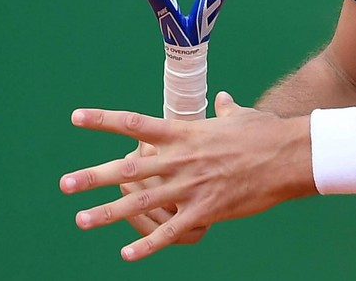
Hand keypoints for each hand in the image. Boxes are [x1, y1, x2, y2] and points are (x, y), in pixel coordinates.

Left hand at [60, 91, 315, 260]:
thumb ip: (226, 109)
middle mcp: (181, 159)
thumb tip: (223, 99)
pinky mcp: (206, 209)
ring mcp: (191, 186)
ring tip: (80, 220)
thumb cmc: (267, 132)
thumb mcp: (242, 116)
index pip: (135, 124)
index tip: (76, 118)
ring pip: (141, 202)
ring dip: (108, 213)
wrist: (290, 156)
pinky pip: (171, 230)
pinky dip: (148, 245)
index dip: (103, 120)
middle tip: (65, 184)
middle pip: (128, 168)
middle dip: (94, 177)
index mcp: (186, 133)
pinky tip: (126, 256)